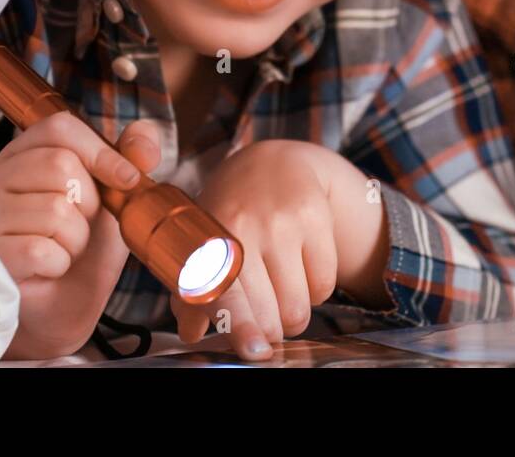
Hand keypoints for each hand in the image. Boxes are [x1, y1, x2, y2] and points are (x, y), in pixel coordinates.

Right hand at [0, 111, 161, 358]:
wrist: (67, 304)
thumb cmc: (87, 243)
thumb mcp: (117, 194)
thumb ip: (131, 158)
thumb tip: (145, 142)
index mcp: (27, 153)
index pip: (60, 127)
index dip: (101, 151)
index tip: (127, 179)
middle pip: (60, 165)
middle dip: (90, 203)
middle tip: (81, 224)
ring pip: (55, 210)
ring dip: (77, 238)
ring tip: (65, 247)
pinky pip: (42, 250)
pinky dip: (60, 263)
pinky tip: (50, 267)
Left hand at [170, 140, 387, 361]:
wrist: (270, 163)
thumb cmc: (228, 213)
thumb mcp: (200, 244)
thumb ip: (189, 294)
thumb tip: (192, 334)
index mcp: (209, 240)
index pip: (227, 293)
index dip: (241, 328)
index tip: (256, 350)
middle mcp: (246, 228)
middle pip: (271, 312)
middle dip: (270, 331)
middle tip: (265, 322)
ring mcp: (284, 222)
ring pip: (300, 306)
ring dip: (293, 315)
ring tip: (281, 293)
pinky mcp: (316, 219)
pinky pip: (325, 285)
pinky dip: (315, 291)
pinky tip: (301, 271)